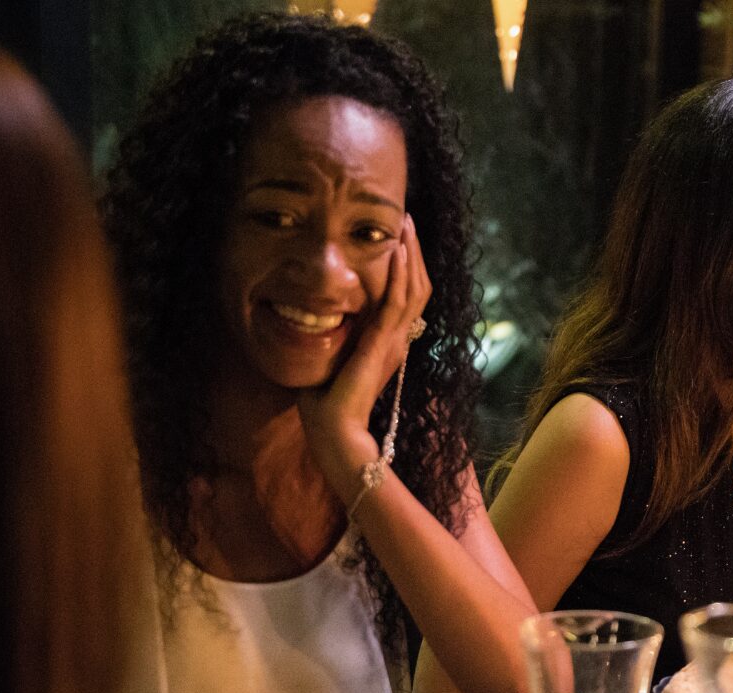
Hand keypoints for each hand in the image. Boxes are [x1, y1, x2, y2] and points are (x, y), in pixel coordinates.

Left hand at [299, 214, 431, 500]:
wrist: (335, 430)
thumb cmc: (327, 403)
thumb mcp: (333, 360)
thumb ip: (335, 339)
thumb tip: (315, 319)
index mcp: (388, 344)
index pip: (407, 298)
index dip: (406, 268)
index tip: (397, 240)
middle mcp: (398, 339)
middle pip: (418, 287)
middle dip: (413, 252)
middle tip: (406, 221)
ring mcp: (394, 341)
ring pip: (414, 288)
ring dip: (410, 253)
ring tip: (405, 224)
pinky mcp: (383, 343)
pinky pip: (398, 301)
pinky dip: (400, 273)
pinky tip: (396, 249)